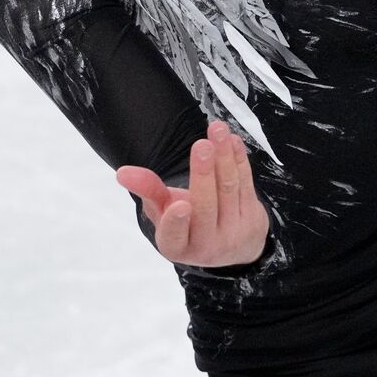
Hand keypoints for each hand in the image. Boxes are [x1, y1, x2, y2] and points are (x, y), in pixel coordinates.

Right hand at [115, 120, 269, 267]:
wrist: (233, 246)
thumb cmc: (188, 223)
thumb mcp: (163, 211)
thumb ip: (147, 191)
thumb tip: (123, 172)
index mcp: (177, 247)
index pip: (174, 236)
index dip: (176, 223)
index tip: (180, 204)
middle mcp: (207, 245)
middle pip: (206, 206)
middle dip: (204, 174)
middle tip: (201, 145)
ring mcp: (233, 232)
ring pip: (229, 189)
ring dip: (224, 156)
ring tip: (217, 129)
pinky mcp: (253, 217)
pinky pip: (246, 183)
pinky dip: (239, 159)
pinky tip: (232, 140)